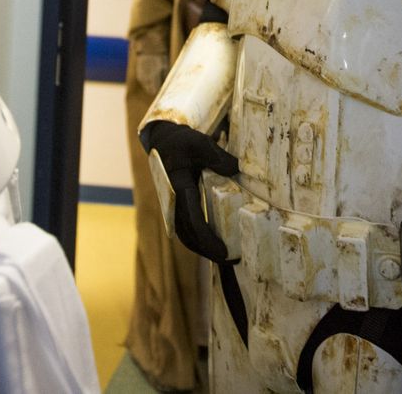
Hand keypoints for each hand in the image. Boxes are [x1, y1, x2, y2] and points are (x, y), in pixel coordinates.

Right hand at [140, 120, 238, 261]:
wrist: (164, 141)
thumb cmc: (183, 142)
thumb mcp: (200, 143)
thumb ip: (218, 157)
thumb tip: (236, 169)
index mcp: (179, 187)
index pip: (193, 219)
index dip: (207, 238)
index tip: (222, 251)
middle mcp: (174, 201)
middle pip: (188, 235)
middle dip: (206, 250)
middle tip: (228, 259)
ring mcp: (173, 206)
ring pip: (185, 235)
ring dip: (201, 248)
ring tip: (223, 257)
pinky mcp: (177, 207)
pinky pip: (185, 228)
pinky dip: (197, 239)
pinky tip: (212, 244)